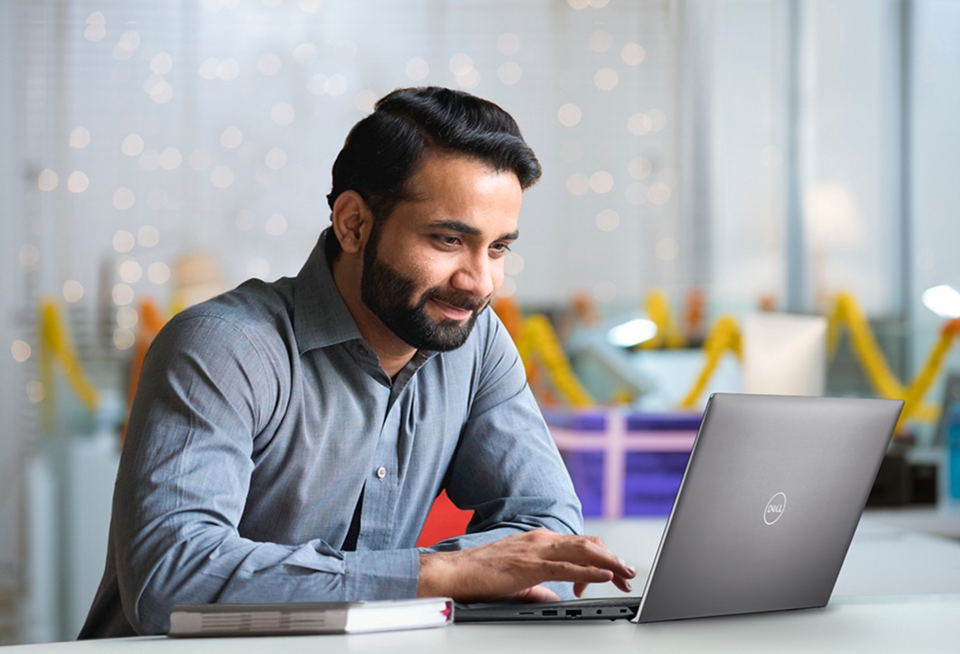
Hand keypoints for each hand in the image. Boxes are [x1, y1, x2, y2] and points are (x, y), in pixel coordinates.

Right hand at [417, 530, 635, 602]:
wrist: (455, 572)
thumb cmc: (481, 576)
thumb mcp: (519, 581)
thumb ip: (540, 587)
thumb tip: (556, 598)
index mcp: (539, 541)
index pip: (579, 545)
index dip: (602, 557)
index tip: (615, 573)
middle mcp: (541, 540)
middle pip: (588, 545)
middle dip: (613, 558)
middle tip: (629, 574)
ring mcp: (536, 550)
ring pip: (583, 551)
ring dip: (609, 562)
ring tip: (626, 573)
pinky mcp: (530, 565)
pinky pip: (567, 567)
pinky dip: (590, 571)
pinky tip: (604, 576)